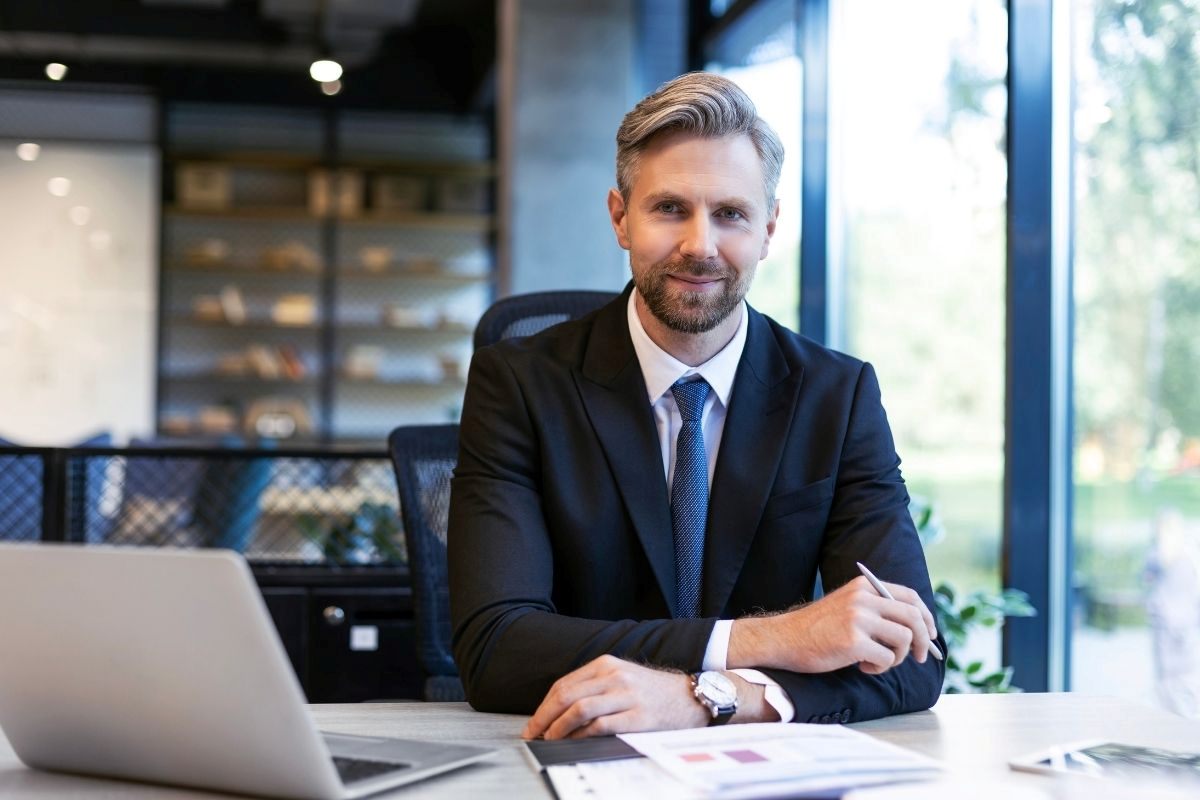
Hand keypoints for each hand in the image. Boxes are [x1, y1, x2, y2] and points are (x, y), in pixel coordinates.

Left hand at [521, 655, 707, 739]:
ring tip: (550, 739)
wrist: (691, 697)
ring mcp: (626, 695)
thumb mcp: (622, 677)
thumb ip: (594, 687)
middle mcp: (614, 676)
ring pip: (579, 709)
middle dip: (544, 717)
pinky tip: (574, 741)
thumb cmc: (653, 691)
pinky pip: (601, 725)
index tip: (534, 723)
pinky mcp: (638, 716)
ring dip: (558, 727)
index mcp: (606, 664)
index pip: (564, 684)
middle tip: (533, 734)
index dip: (544, 706)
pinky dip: (582, 735)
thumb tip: (559, 712)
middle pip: (566, 696)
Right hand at [729, 576, 938, 674]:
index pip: (910, 596)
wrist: (784, 639)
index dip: (926, 617)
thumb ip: (877, 609)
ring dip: (898, 657)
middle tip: (919, 657)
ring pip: (904, 638)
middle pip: (913, 617)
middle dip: (923, 641)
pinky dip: (880, 667)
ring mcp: (858, 618)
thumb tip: (917, 629)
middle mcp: (863, 598)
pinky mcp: (853, 641)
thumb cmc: (818, 629)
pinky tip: (862, 666)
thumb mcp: (848, 606)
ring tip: (877, 660)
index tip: (930, 635)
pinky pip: (887, 658)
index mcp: (864, 585)